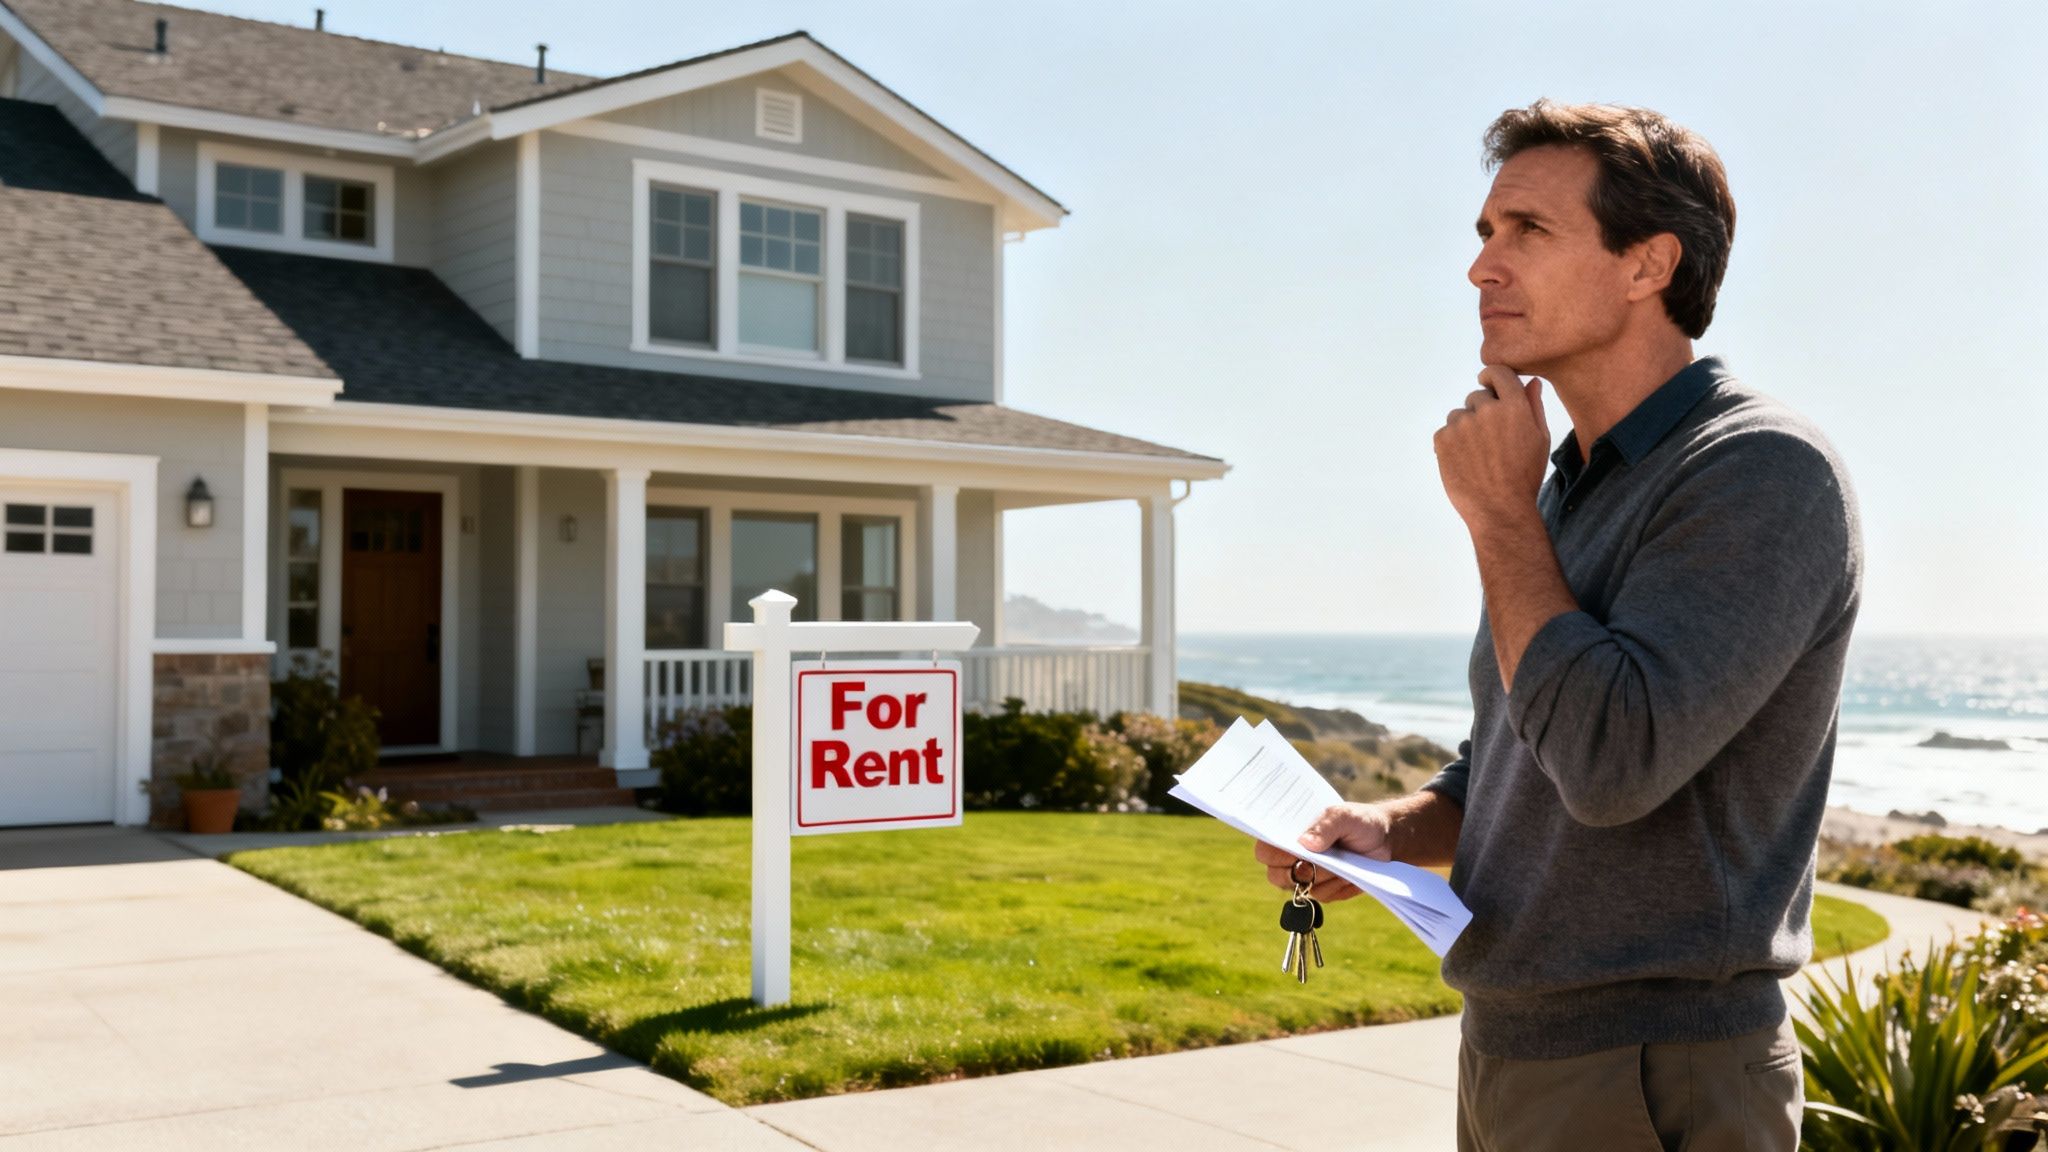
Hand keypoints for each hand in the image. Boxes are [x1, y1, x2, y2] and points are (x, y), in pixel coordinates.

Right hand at [1252, 802, 1394, 901]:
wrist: (1383, 839)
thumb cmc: (1358, 821)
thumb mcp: (1345, 816)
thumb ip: (1326, 826)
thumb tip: (1305, 844)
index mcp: (1288, 835)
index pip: (1264, 851)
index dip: (1274, 855)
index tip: (1296, 852)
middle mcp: (1292, 857)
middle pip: (1276, 877)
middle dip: (1302, 871)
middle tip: (1324, 860)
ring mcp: (1307, 876)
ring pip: (1303, 889)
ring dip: (1327, 877)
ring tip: (1346, 861)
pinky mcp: (1323, 889)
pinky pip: (1324, 897)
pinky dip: (1340, 886)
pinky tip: (1352, 872)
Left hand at [1434, 364, 1550, 532]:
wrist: (1500, 509)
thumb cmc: (1524, 476)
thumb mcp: (1539, 440)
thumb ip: (1534, 406)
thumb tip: (1530, 381)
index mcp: (1513, 406)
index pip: (1497, 372)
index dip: (1491, 377)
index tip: (1488, 384)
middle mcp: (1486, 410)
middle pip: (1476, 397)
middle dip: (1482, 412)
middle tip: (1491, 441)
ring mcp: (1462, 424)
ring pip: (1459, 416)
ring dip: (1466, 428)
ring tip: (1478, 456)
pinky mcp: (1442, 439)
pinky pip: (1444, 432)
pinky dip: (1451, 444)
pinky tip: (1465, 462)